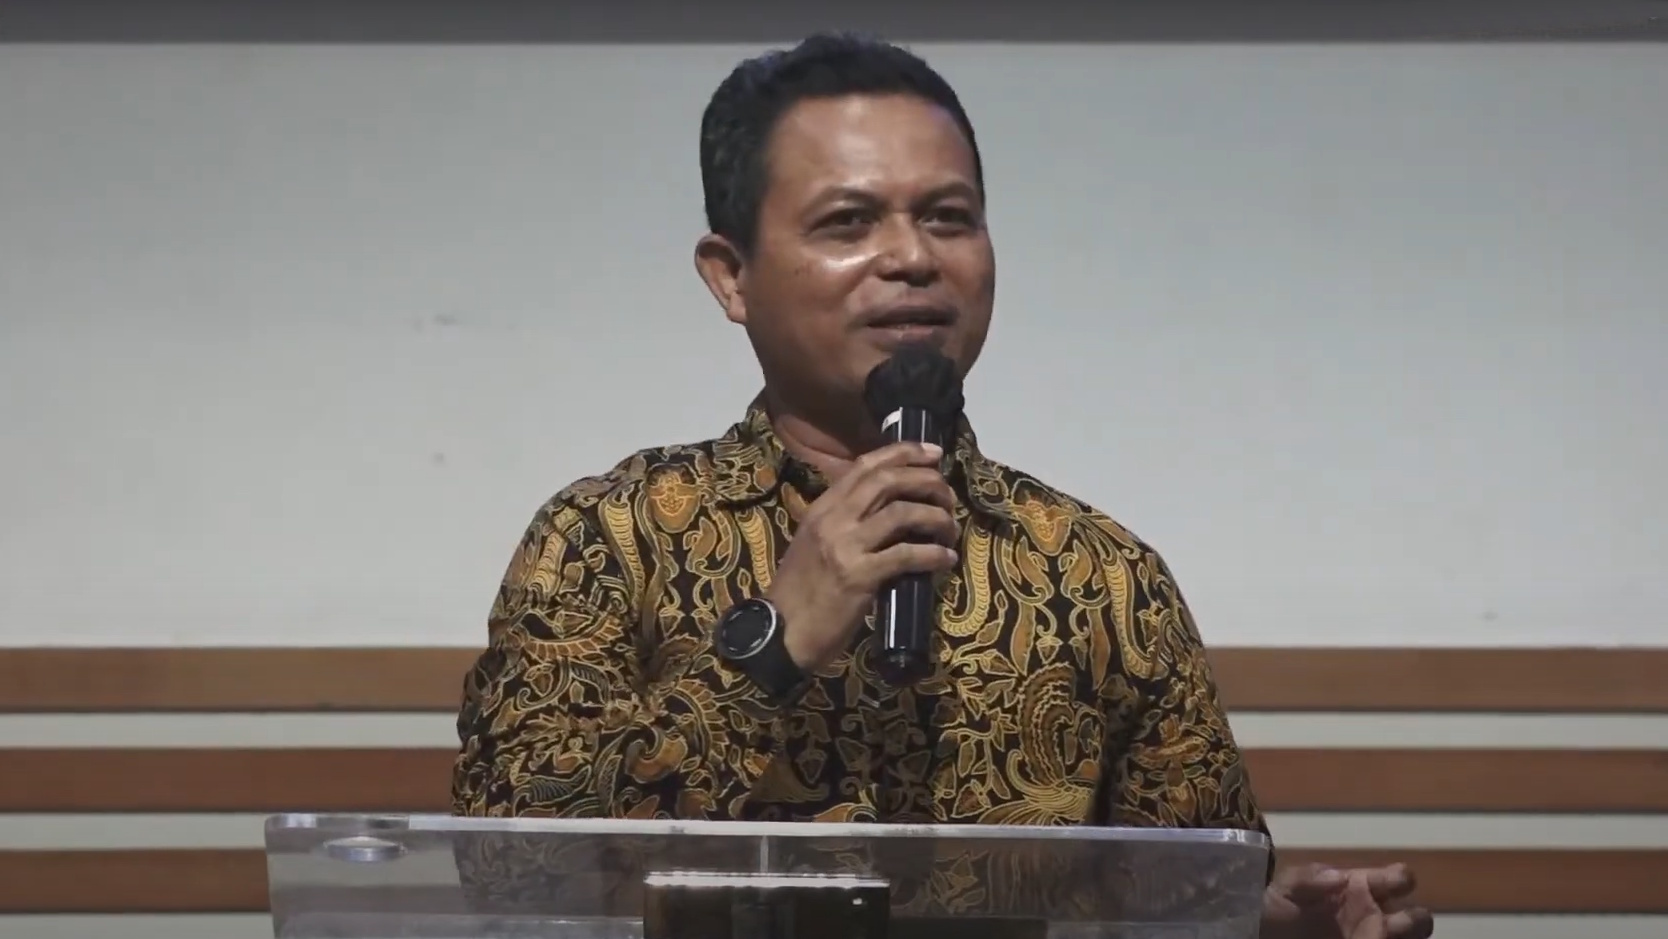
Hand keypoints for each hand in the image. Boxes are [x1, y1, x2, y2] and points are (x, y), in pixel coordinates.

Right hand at [766, 441, 958, 672]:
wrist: (781, 631)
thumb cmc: (801, 591)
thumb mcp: (816, 543)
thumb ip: (846, 523)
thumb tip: (893, 510)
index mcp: (823, 508)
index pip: (865, 466)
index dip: (903, 453)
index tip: (933, 453)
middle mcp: (833, 519)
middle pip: (887, 481)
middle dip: (927, 482)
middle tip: (948, 496)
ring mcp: (845, 546)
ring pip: (902, 513)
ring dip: (936, 518)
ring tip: (950, 530)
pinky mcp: (859, 576)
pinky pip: (906, 555)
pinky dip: (933, 554)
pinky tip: (946, 560)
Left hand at [1262, 862, 1433, 938]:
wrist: (1260, 936)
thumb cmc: (1273, 910)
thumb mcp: (1283, 889)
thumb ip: (1308, 879)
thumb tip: (1340, 878)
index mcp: (1360, 888)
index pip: (1400, 878)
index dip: (1401, 879)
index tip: (1390, 886)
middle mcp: (1374, 916)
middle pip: (1419, 917)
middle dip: (1415, 920)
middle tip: (1388, 926)